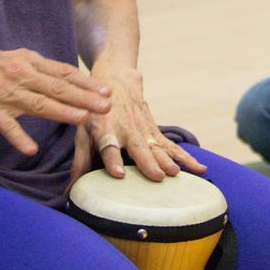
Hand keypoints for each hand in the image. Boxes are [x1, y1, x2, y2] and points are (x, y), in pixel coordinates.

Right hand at [0, 45, 110, 155]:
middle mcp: (20, 75)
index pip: (63, 73)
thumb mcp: (13, 59)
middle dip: (84, 98)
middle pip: (57, 88)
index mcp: (27, 62)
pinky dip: (18, 137)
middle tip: (107, 106)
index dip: (86, 83)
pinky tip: (31, 148)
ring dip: (62, 112)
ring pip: (38, 103)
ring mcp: (4, 94)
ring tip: (83, 119)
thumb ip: (38, 69)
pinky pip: (5, 125)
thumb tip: (64, 76)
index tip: (107, 90)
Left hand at [70, 63, 206, 182]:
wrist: (116, 77)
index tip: (119, 173)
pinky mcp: (155, 130)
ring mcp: (143, 129)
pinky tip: (199, 169)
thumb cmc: (94, 111)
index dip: (113, 159)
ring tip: (176, 174)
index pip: (108, 147)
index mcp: (104, 129)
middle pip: (138, 148)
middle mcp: (126, 130)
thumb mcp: (81, 131)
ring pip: (158, 146)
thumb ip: (79, 161)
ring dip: (168, 160)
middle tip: (157, 177)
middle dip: (148, 162)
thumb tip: (69, 193)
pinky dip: (185, 158)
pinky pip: (171, 146)